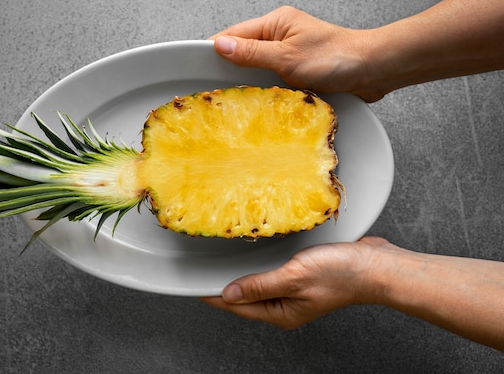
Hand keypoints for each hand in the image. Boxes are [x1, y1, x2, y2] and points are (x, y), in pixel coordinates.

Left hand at [201, 237, 393, 328]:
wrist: (374, 266)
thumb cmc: (341, 274)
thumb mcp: (293, 278)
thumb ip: (259, 286)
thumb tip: (228, 294)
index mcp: (281, 313)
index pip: (237, 305)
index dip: (214, 295)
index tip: (194, 286)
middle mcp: (285, 306)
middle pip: (245, 297)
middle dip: (224, 285)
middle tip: (203, 270)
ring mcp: (294, 292)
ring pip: (258, 285)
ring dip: (242, 274)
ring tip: (223, 262)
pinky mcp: (302, 278)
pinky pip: (273, 274)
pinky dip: (260, 266)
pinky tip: (255, 254)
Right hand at [210, 6, 384, 102]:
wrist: (372, 70)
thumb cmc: (337, 58)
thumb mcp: (288, 57)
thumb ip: (252, 54)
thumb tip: (220, 47)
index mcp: (275, 23)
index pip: (234, 36)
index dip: (216, 53)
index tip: (199, 70)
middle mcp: (280, 36)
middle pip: (243, 53)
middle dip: (231, 71)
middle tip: (218, 92)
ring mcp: (288, 54)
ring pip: (256, 69)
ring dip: (249, 84)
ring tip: (238, 100)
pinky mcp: (296, 71)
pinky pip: (271, 80)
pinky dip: (264, 91)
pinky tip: (260, 103)